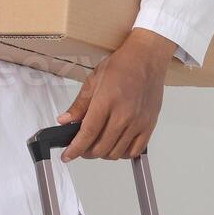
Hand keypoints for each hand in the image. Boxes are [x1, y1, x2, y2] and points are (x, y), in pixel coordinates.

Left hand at [56, 27, 175, 161]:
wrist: (147, 59)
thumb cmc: (122, 65)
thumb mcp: (93, 80)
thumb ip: (79, 105)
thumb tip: (64, 120)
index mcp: (106, 101)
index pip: (88, 133)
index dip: (75, 148)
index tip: (67, 156)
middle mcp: (124, 114)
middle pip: (101, 147)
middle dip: (86, 152)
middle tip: (81, 147)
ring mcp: (138, 122)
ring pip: (117, 152)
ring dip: (103, 154)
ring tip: (97, 145)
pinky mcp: (149, 125)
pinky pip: (135, 150)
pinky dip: (123, 154)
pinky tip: (116, 146)